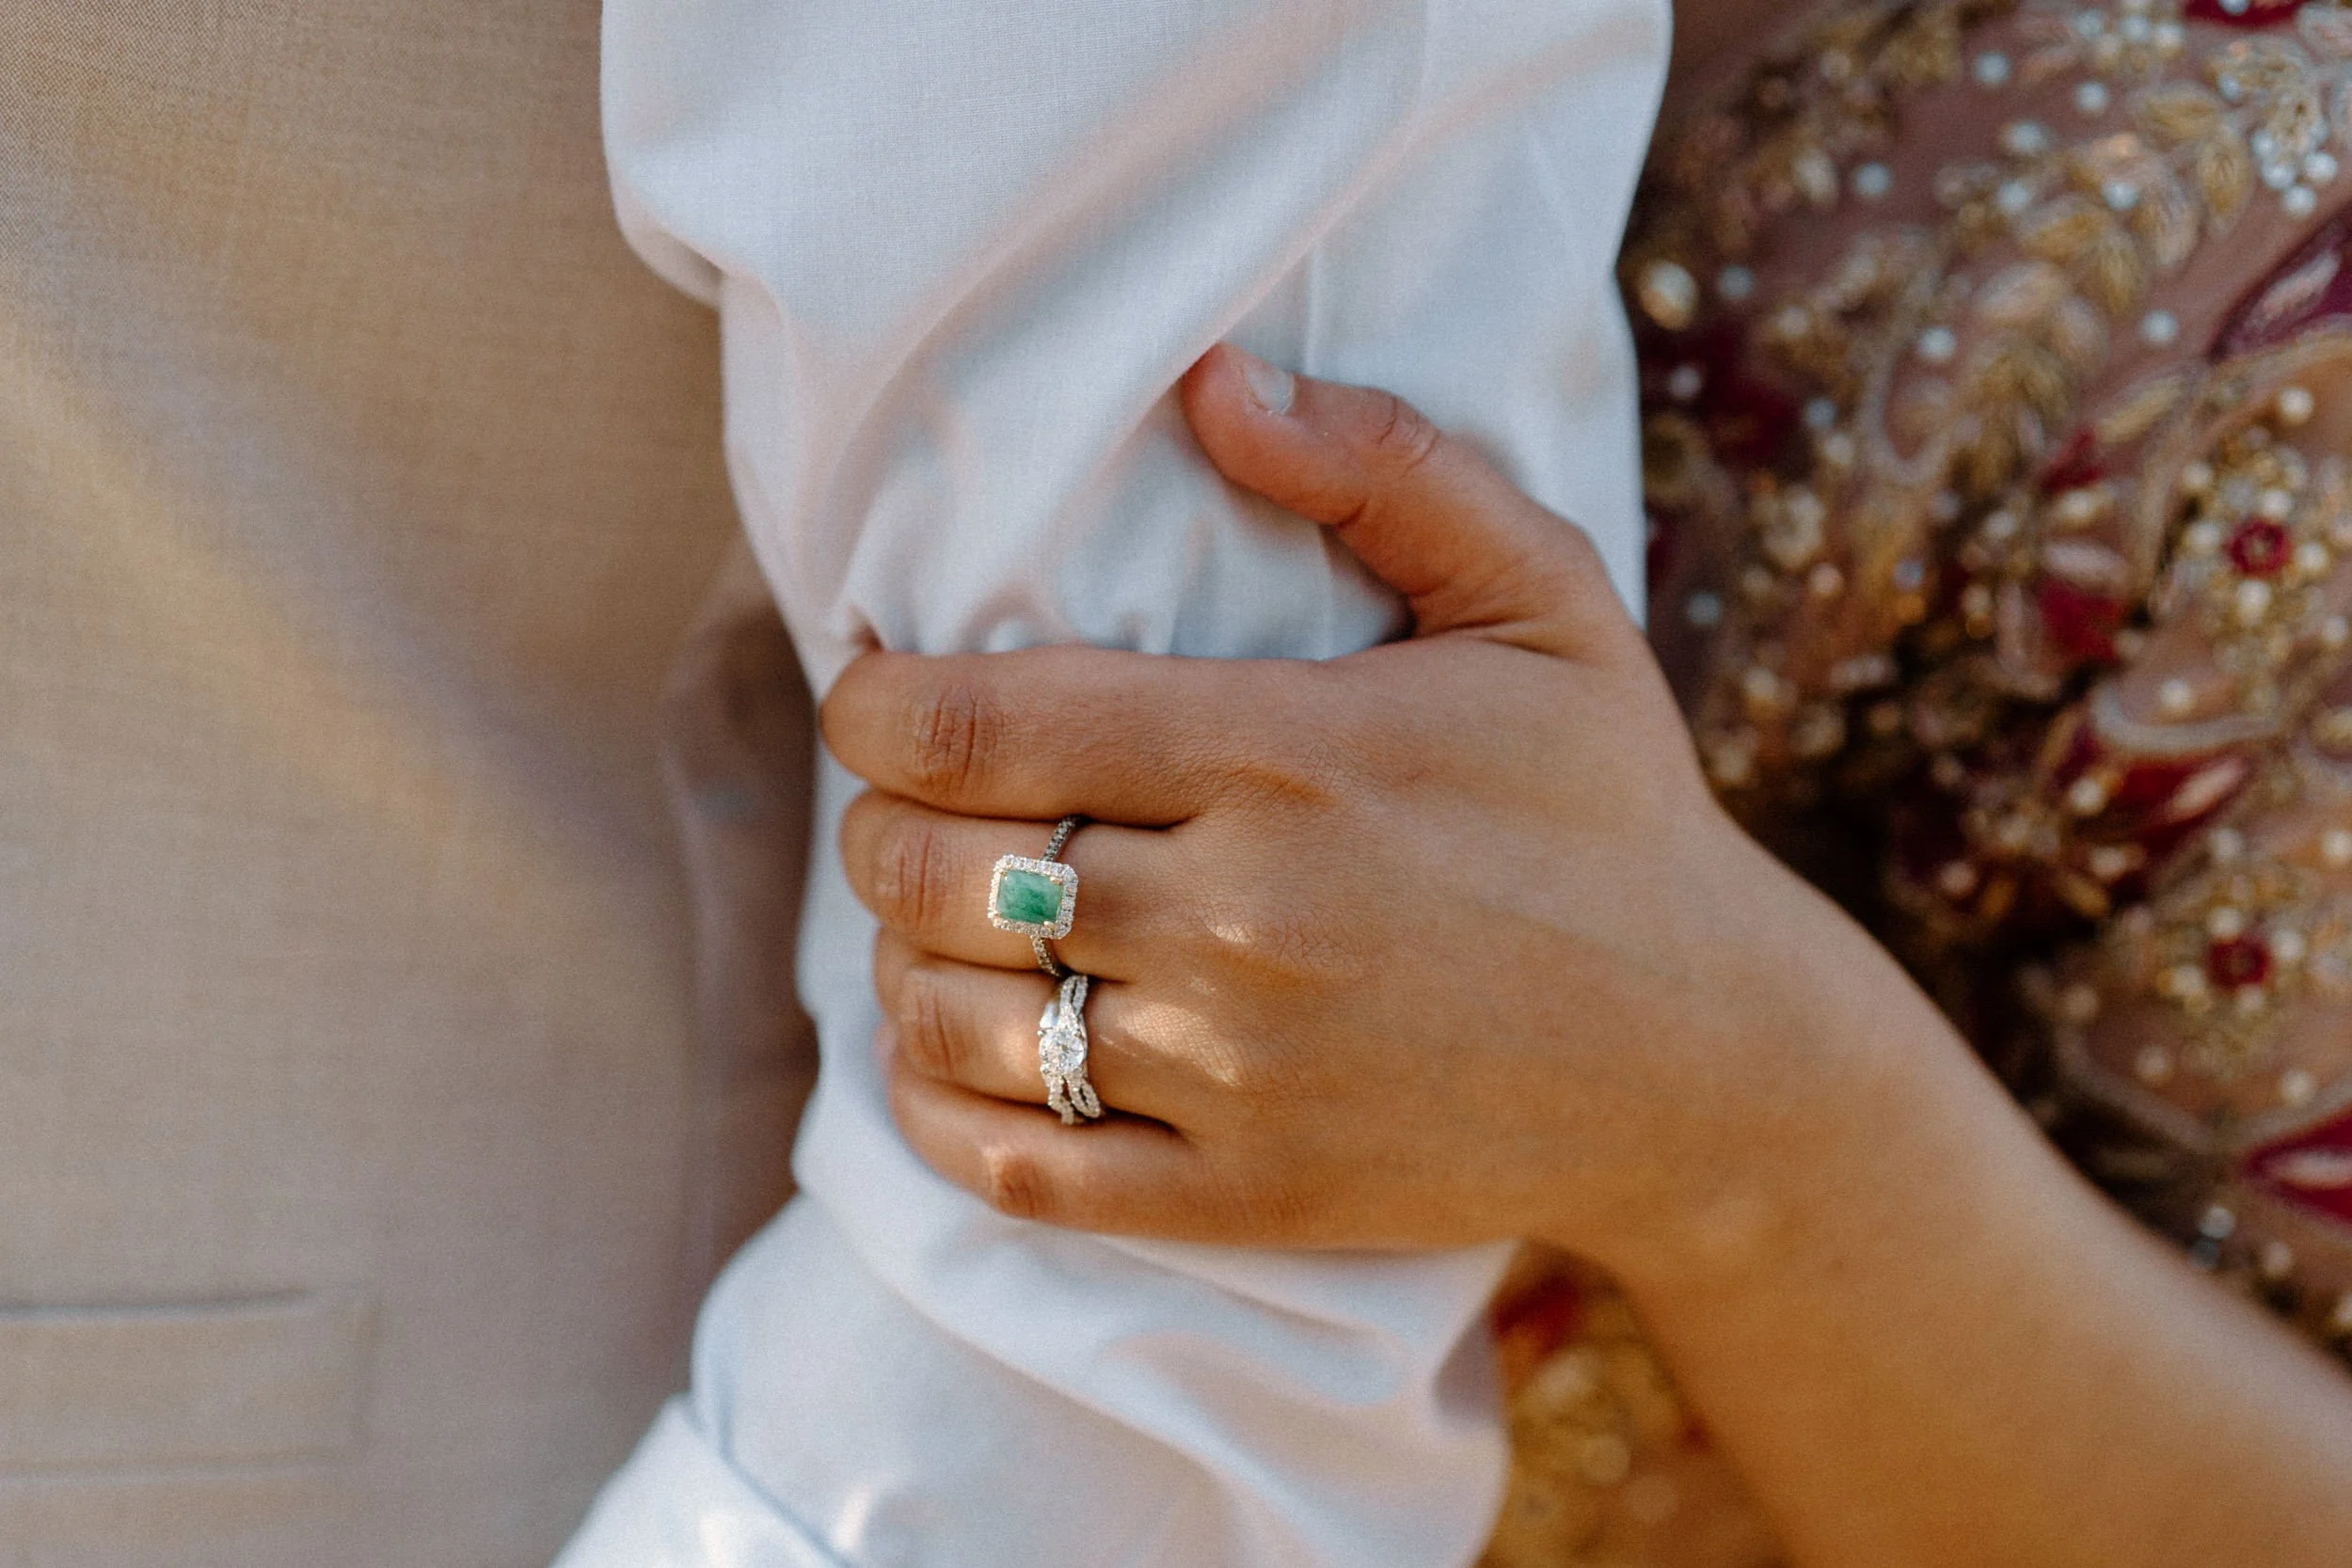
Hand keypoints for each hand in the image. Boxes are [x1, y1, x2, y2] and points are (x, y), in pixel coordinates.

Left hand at [823, 344, 1974, 1279]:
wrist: (1711, 1066)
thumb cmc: (1609, 813)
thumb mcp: (1542, 602)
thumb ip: (1384, 468)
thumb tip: (1212, 381)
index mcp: (1285, 754)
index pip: (971, 727)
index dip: (869, 704)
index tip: (874, 692)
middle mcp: (1242, 917)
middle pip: (931, 872)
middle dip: (877, 826)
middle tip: (909, 805)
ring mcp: (1236, 1071)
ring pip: (948, 1018)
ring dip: (900, 958)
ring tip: (938, 918)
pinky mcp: (1243, 1192)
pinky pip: (1013, 1169)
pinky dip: (934, 1111)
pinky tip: (949, 1054)